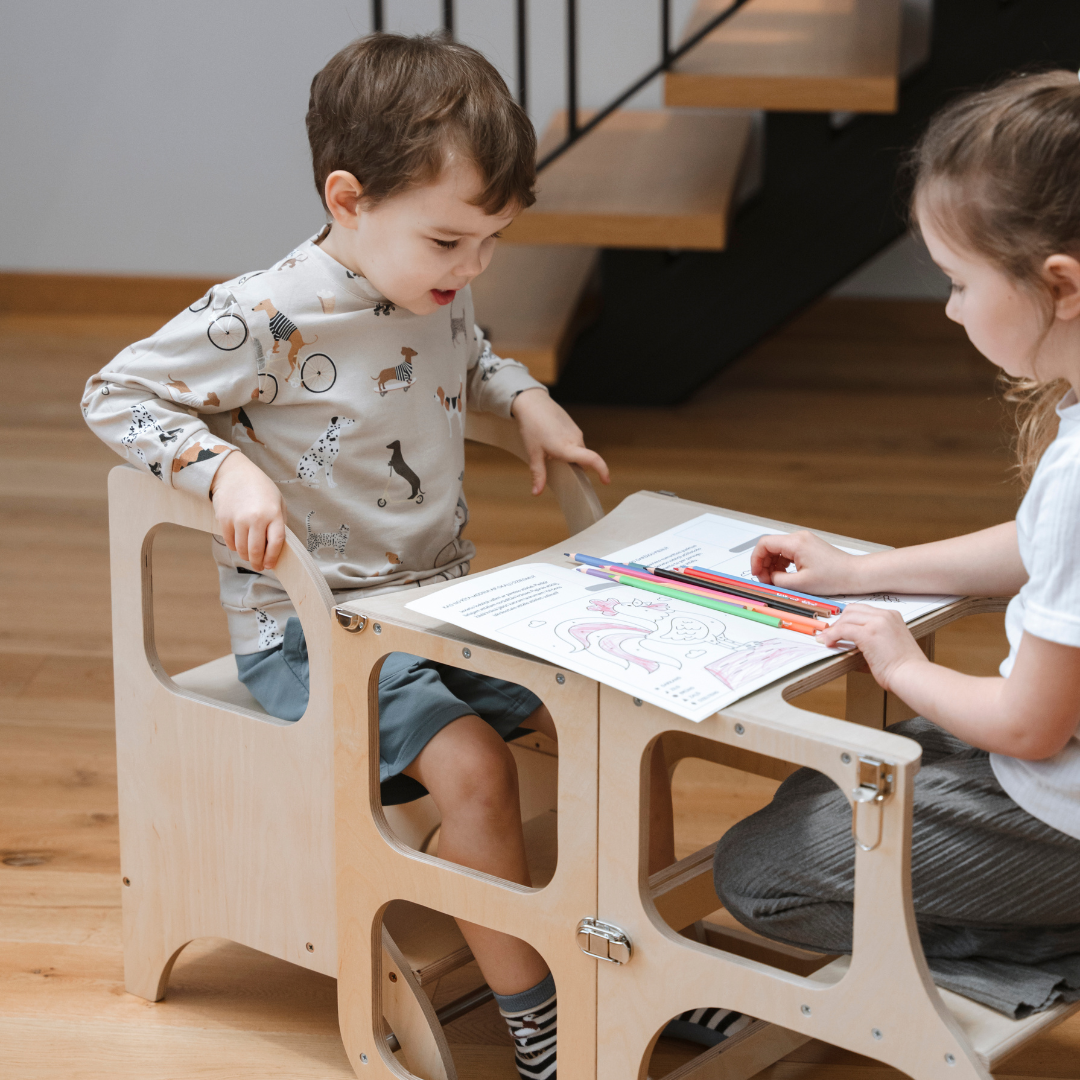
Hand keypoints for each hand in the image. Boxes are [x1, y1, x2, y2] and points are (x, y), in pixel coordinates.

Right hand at [209, 451, 286, 570]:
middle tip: (259, 566)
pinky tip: (239, 544)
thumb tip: (277, 546)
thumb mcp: (277, 501)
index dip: (272, 558)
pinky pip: (230, 542)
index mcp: (273, 514)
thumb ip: (279, 522)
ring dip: (246, 557)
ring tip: (250, 556)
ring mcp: (238, 520)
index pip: (276, 543)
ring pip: (241, 550)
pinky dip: (235, 547)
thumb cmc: (259, 487)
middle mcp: (256, 518)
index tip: (270, 565)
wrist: (234, 473)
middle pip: (256, 551)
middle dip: (258, 563)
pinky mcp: (224, 520)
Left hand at [510, 389, 609, 494]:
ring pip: (578, 451)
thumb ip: (538, 474)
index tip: (606, 481)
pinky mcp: (573, 426)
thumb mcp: (533, 453)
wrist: (532, 402)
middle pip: (583, 460)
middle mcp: (576, 439)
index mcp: (567, 447)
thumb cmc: (531, 427)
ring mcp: (576, 432)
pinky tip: (551, 442)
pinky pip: (575, 442)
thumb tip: (537, 493)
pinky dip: (567, 447)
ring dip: (569, 457)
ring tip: (550, 453)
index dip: (602, 471)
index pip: (592, 459)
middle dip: (574, 468)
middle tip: (557, 469)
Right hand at [751, 530, 862, 593]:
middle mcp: (798, 537)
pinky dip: (782, 564)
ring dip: (772, 565)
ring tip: (775, 580)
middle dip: (763, 563)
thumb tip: (768, 578)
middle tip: (765, 580)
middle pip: (770, 546)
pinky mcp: (808, 546)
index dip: (755, 559)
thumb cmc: (833, 577)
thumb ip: (778, 580)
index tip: (756, 573)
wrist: (854, 574)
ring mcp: (804, 540)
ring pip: (777, 550)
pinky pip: (787, 552)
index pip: (764, 544)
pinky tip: (785, 576)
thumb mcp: (800, 584)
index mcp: (795, 543)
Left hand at [816, 605, 928, 692]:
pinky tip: (829, 643)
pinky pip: (843, 630)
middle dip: (839, 621)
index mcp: (892, 616)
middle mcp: (885, 615)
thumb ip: (873, 639)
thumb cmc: (904, 667)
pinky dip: (832, 635)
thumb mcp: (890, 644)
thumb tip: (850, 645)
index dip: (848, 619)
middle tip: (830, 634)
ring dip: (834, 629)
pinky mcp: (869, 634)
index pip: (863, 610)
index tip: (839, 628)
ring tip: (827, 640)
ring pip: (846, 618)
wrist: (913, 675)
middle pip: (852, 610)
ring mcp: (877, 623)